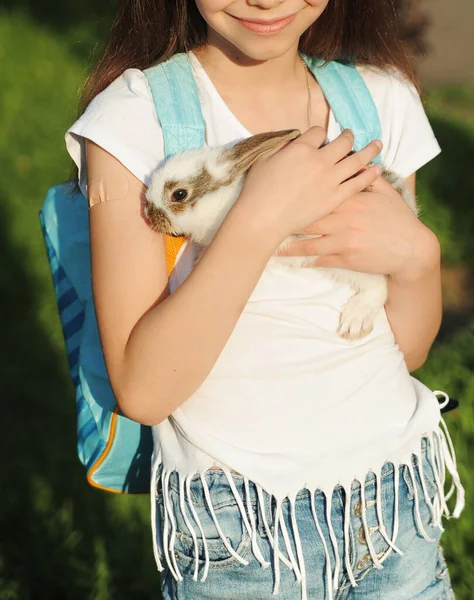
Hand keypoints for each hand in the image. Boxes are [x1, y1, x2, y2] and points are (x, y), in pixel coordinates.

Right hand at [234, 127, 382, 244]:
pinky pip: (358, 183)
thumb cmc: (258, 190)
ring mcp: (330, 179)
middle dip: (348, 136)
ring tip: (378, 144)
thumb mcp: (264, 160)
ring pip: (356, 159)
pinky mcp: (335, 198)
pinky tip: (377, 170)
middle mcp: (319, 160)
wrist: (263, 218)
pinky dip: (369, 174)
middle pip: (343, 142)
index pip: (318, 132)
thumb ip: (282, 147)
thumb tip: (294, 141)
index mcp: (301, 148)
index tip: (318, 139)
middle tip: (351, 135)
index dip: (318, 135)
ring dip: (369, 149)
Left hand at [279, 174, 439, 279]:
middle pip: (307, 218)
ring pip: (308, 243)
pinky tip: (291, 261)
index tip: (280, 193)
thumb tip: (356, 163)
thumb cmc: (397, 219)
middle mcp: (344, 219)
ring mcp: (344, 241)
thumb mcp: (385, 194)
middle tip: (265, 220)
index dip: (298, 194)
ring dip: (288, 246)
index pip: (318, 193)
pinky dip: (305, 260)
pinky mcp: (346, 259)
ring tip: (271, 245)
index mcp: (350, 200)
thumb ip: (367, 179)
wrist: (412, 249)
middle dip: (286, 220)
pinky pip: (320, 260)